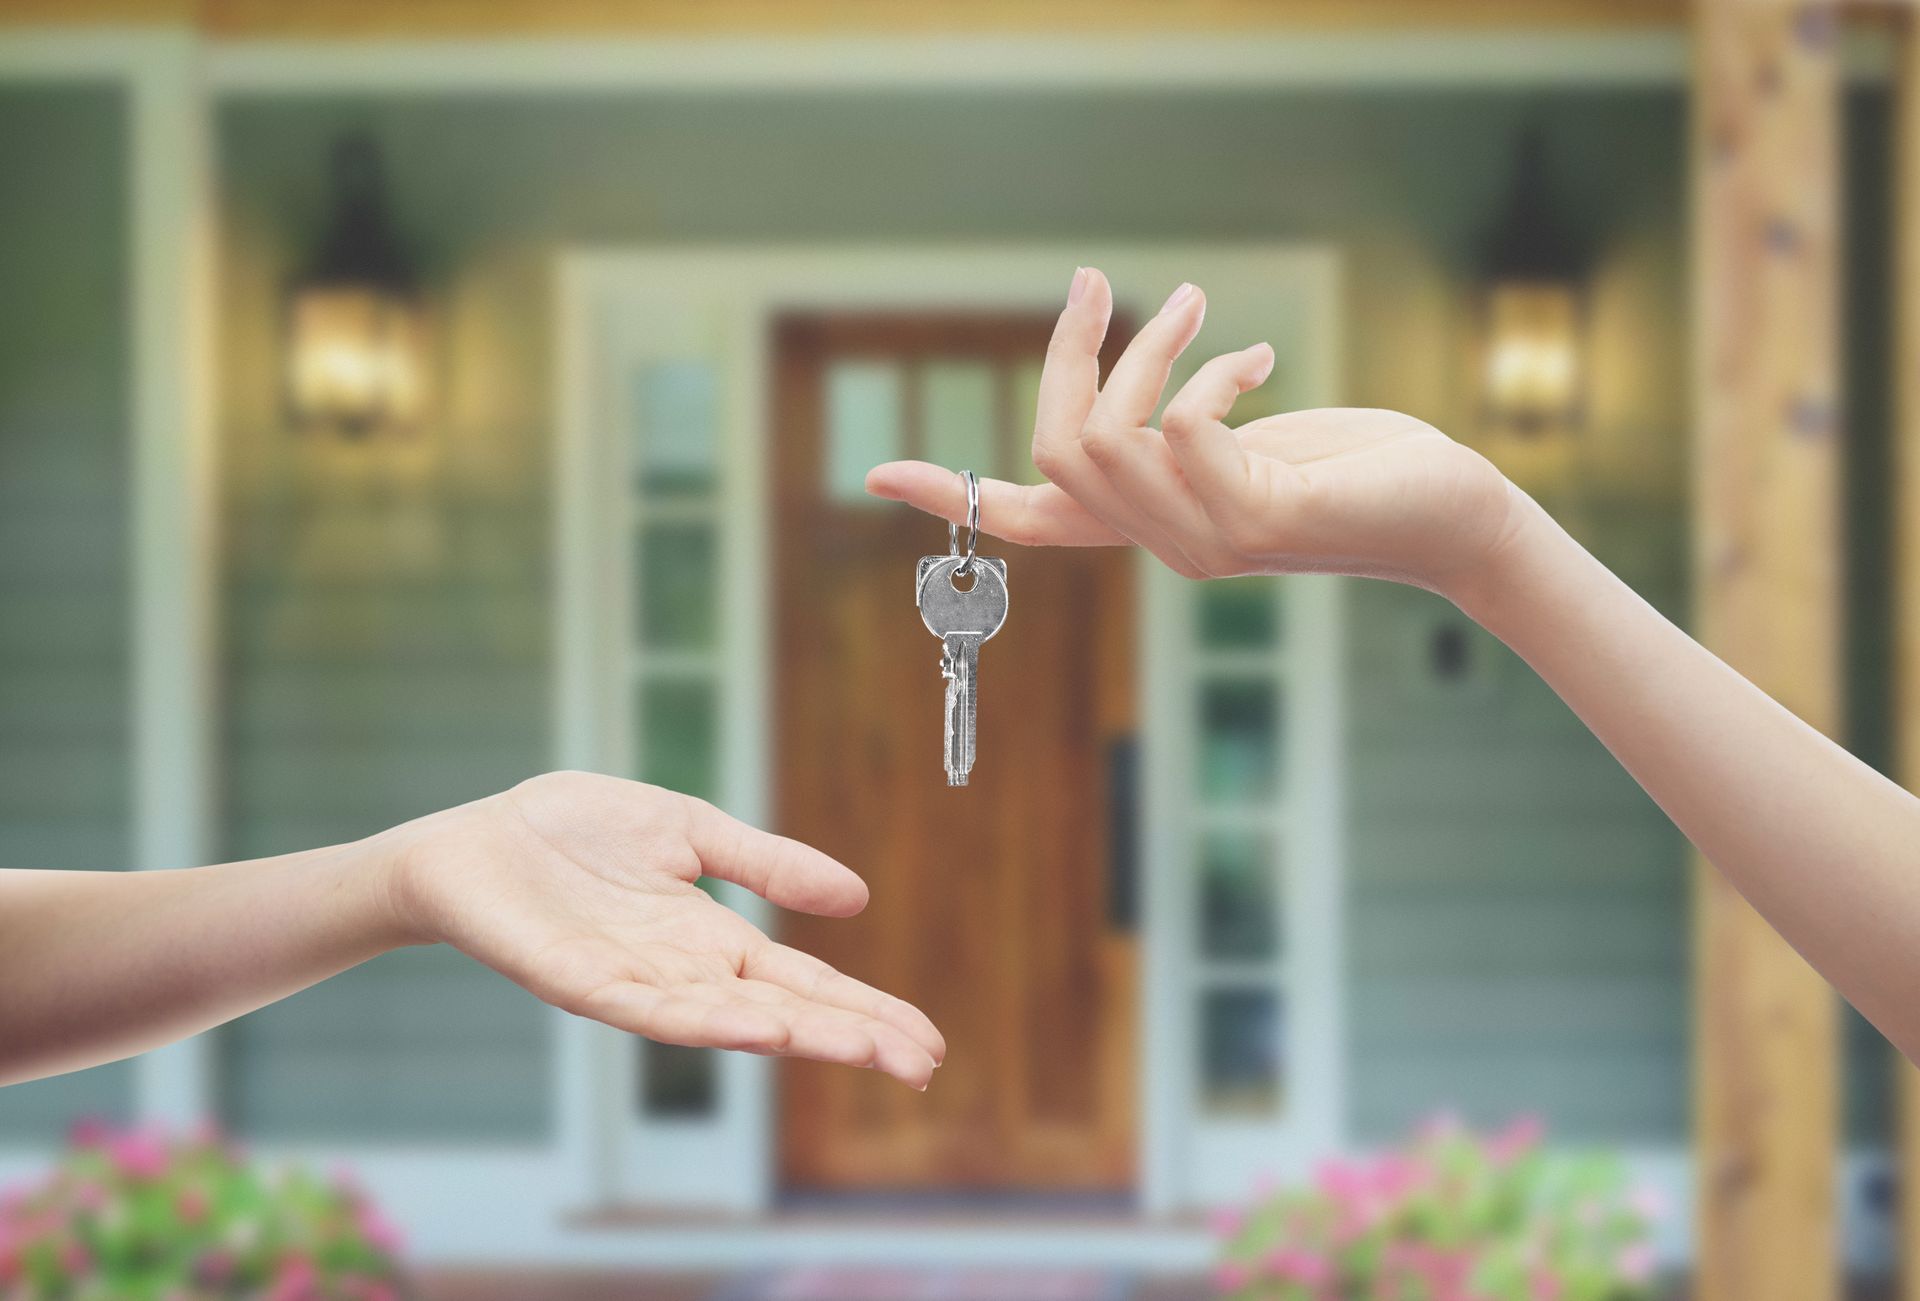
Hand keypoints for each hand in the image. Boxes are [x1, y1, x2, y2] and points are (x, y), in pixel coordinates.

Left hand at [379, 771, 944, 1088]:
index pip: (805, 983)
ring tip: (860, 1049)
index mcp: (713, 940)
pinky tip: (757, 1027)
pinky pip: (651, 1010)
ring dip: (797, 1037)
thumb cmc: (573, 834)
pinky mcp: (582, 982)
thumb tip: (857, 897)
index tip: (926, 1040)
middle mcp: (684, 974)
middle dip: (852, 1038)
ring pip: (729, 1023)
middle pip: (784, 1013)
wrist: (473, 842)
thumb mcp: (691, 831)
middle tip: (922, 1064)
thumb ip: (766, 864)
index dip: (864, 1010)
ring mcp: (636, 984)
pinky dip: (708, 1021)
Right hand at [865, 267, 1525, 600]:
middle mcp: (1165, 546)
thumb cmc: (1354, 473)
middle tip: (1091, 286)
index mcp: (1150, 527)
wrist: (1448, 515)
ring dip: (1146, 351)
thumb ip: (1180, 434)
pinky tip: (1257, 361)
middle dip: (1067, 356)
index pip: (1031, 522)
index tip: (876, 478)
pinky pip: (1180, 430)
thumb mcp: (1246, 446)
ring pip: (1109, 440)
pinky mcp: (1256, 519)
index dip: (952, 496)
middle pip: (1055, 451)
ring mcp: (1205, 542)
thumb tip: (1137, 402)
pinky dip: (1207, 376)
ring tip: (1195, 307)